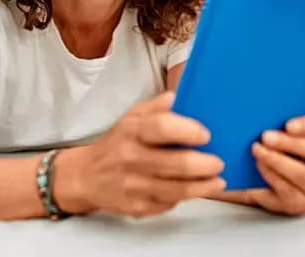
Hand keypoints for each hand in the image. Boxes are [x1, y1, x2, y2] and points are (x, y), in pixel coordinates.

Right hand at [55, 92, 225, 217]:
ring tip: (218, 181)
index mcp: (132, 131)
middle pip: (176, 163)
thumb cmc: (116, 143)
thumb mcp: (131, 117)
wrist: (86, 176)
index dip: (188, 131)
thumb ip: (156, 107)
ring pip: (177, 189)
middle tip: (218, 162)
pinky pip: (169, 203)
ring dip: (203, 186)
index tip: (206, 135)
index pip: (162, 128)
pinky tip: (197, 190)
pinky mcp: (136, 207)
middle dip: (205, 164)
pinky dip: (186, 197)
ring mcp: (133, 185)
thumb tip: (179, 97)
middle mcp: (131, 158)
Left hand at [246, 102, 304, 214]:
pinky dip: (272, 176)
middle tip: (266, 136)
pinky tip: (259, 165)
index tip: (288, 124)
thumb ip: (296, 111)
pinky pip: (289, 192)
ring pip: (303, 175)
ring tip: (257, 149)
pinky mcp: (301, 204)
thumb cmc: (279, 146)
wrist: (259, 175)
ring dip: (278, 161)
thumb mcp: (287, 127)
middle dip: (290, 143)